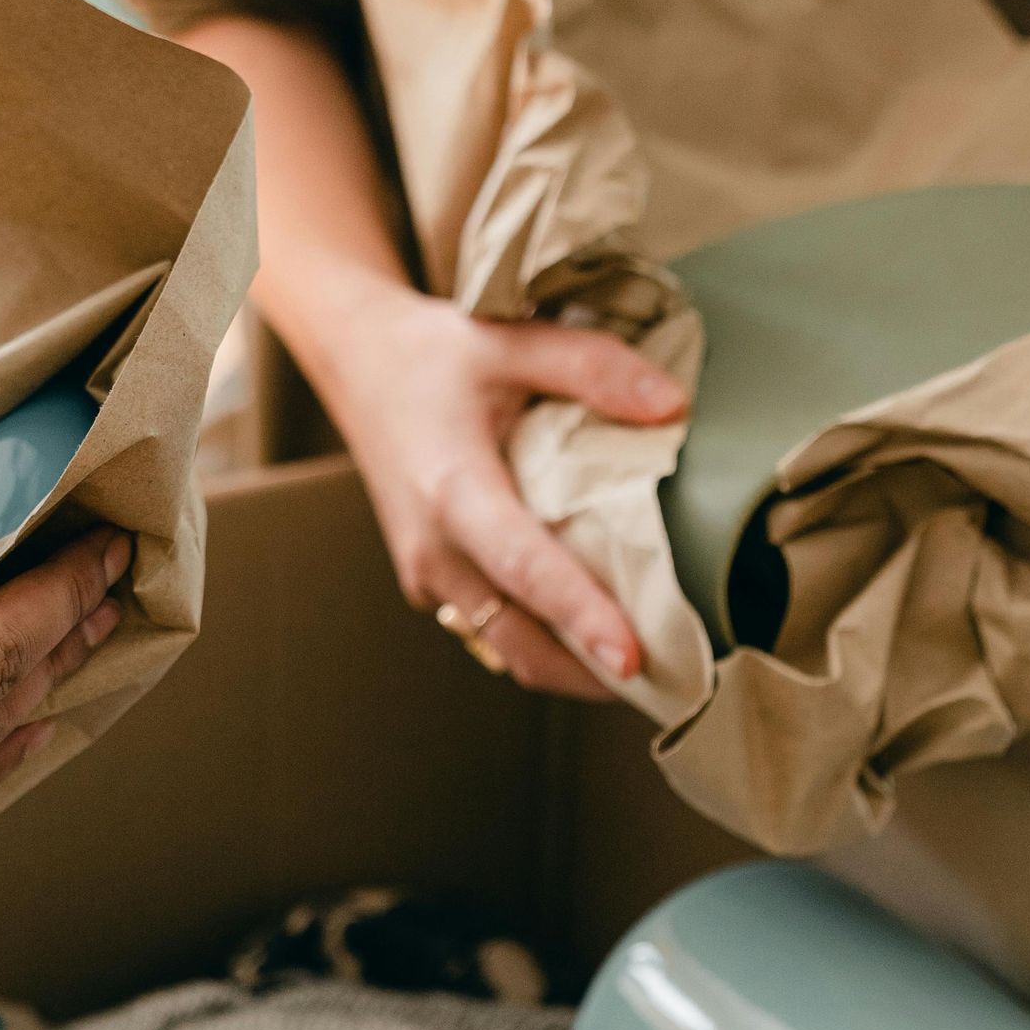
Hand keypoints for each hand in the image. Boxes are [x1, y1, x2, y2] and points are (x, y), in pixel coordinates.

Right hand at [315, 281, 685, 698]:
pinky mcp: (428, 579)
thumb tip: (672, 406)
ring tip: (645, 669)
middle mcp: (433, 548)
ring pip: (506, 646)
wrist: (356, 364)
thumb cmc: (430, 355)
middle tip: (672, 686)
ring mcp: (426, 573)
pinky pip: (490, 627)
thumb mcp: (511, 343)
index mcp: (452, 491)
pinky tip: (591, 625)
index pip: (524, 569)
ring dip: (571, 666)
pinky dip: (542, 637)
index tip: (631, 658)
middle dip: (592, 675)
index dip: (580, 617)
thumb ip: (592, 368)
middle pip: (519, 641)